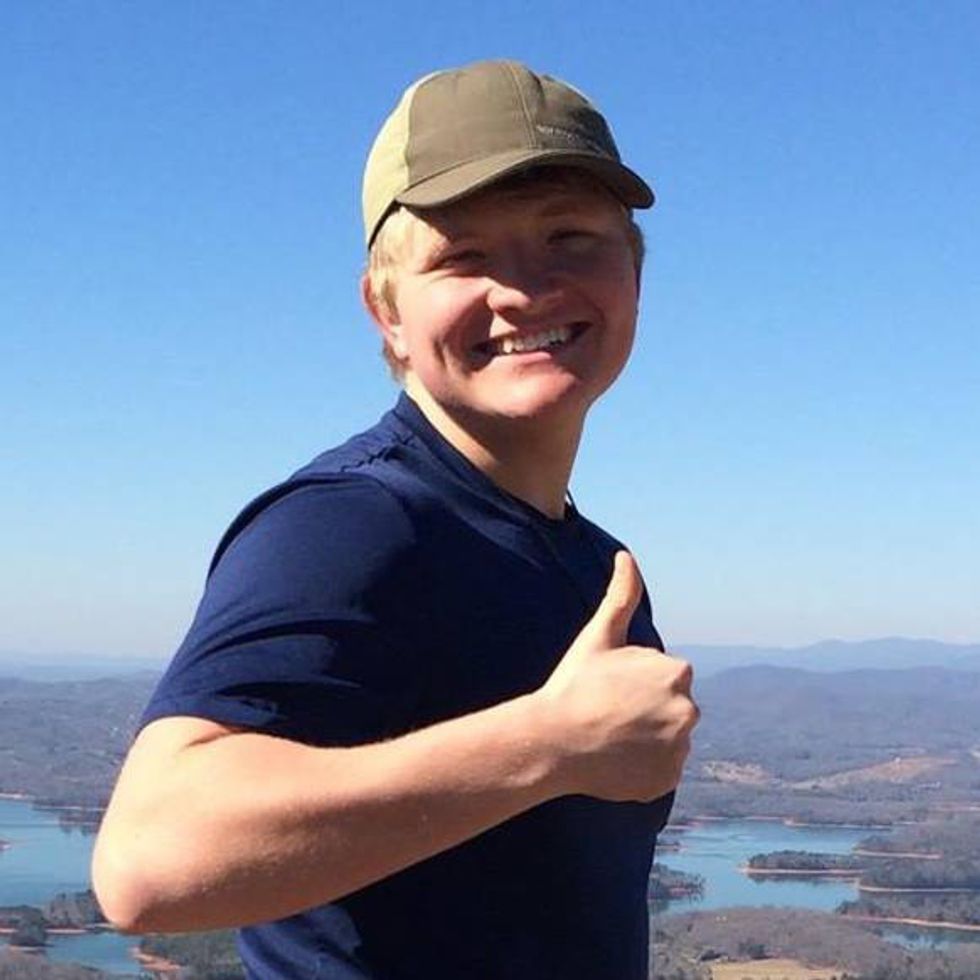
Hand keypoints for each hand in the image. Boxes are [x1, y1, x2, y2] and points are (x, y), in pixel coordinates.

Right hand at [537, 551, 698, 802]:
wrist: (554, 740)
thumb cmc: (575, 684)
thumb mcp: (599, 635)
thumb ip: (621, 595)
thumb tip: (626, 556)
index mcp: (677, 673)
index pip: (665, 677)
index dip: (634, 682)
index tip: (609, 688)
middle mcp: (688, 711)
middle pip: (670, 708)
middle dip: (645, 710)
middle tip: (607, 714)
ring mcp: (679, 750)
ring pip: (667, 740)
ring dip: (645, 739)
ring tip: (609, 737)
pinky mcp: (667, 781)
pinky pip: (660, 771)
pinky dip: (642, 767)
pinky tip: (614, 759)